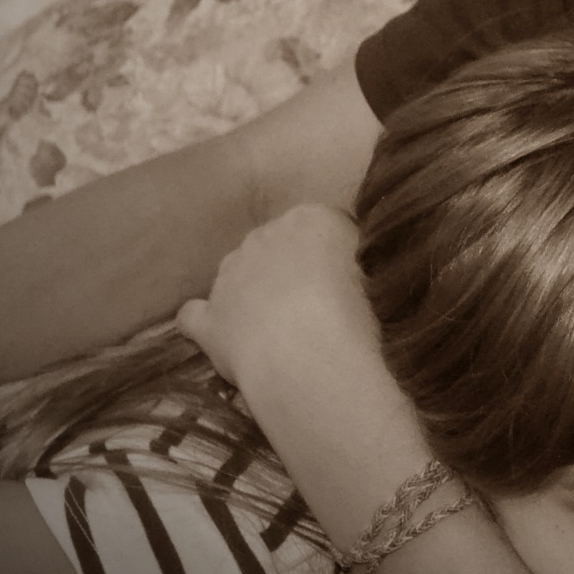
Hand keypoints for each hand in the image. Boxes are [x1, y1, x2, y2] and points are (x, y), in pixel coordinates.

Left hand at [178, 202, 374, 391]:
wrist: (311, 354)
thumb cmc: (360, 309)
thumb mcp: (378, 267)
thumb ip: (360, 255)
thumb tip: (356, 262)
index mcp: (310, 218)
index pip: (320, 224)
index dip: (332, 252)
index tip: (346, 278)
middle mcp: (262, 237)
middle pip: (273, 245)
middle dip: (287, 268)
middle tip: (315, 304)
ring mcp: (228, 277)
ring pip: (235, 275)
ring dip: (251, 292)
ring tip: (280, 328)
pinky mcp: (209, 318)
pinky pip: (194, 315)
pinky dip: (206, 321)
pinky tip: (224, 336)